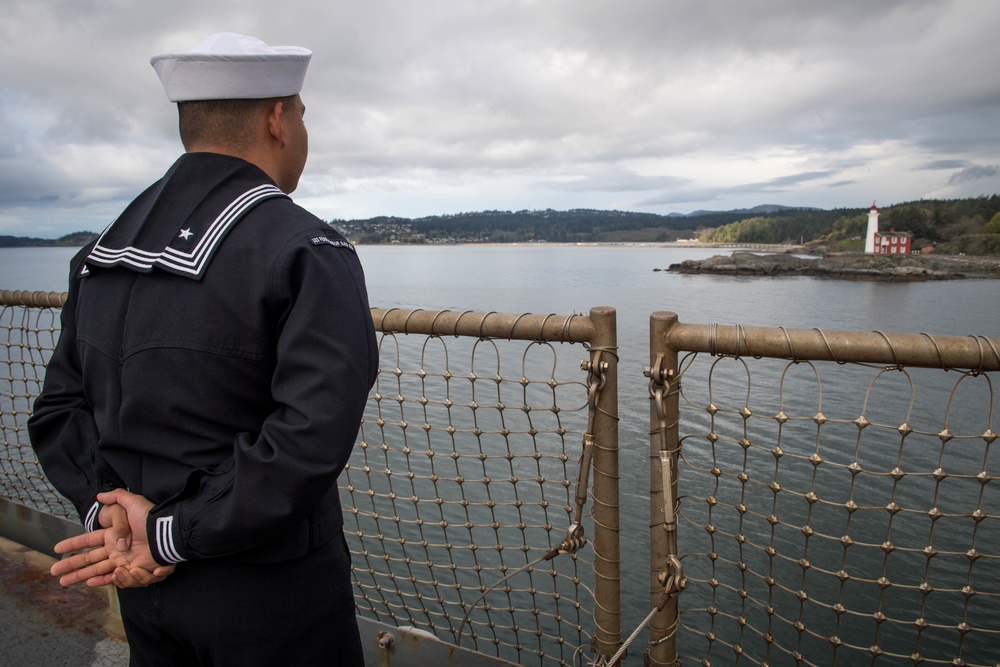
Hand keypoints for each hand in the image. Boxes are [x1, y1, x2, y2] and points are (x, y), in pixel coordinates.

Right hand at [51, 490, 174, 587]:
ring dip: (81, 577)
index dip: (73, 545)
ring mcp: (124, 561)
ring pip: (98, 572)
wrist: (166, 533)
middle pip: (89, 561)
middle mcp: (115, 550)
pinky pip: (117, 579)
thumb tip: (100, 495)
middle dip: (71, 567)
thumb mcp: (132, 502)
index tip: (57, 548)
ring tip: (65, 582)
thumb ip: (117, 497)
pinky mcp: (134, 571)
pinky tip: (92, 583)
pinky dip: (104, 581)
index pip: (88, 541)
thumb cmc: (150, 518)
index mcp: (112, 535)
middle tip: (55, 573)